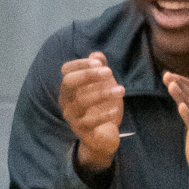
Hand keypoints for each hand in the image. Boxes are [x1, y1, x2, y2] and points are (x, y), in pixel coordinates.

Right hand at [58, 52, 124, 172]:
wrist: (103, 135)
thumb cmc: (102, 107)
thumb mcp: (103, 85)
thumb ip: (99, 69)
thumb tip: (96, 53)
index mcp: (69, 88)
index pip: (67, 71)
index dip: (81, 64)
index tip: (98, 62)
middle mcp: (66, 101)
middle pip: (69, 83)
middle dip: (88, 75)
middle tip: (109, 72)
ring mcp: (72, 117)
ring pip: (82, 101)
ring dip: (103, 93)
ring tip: (122, 89)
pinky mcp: (82, 131)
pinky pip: (90, 121)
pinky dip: (104, 114)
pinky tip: (116, 109)